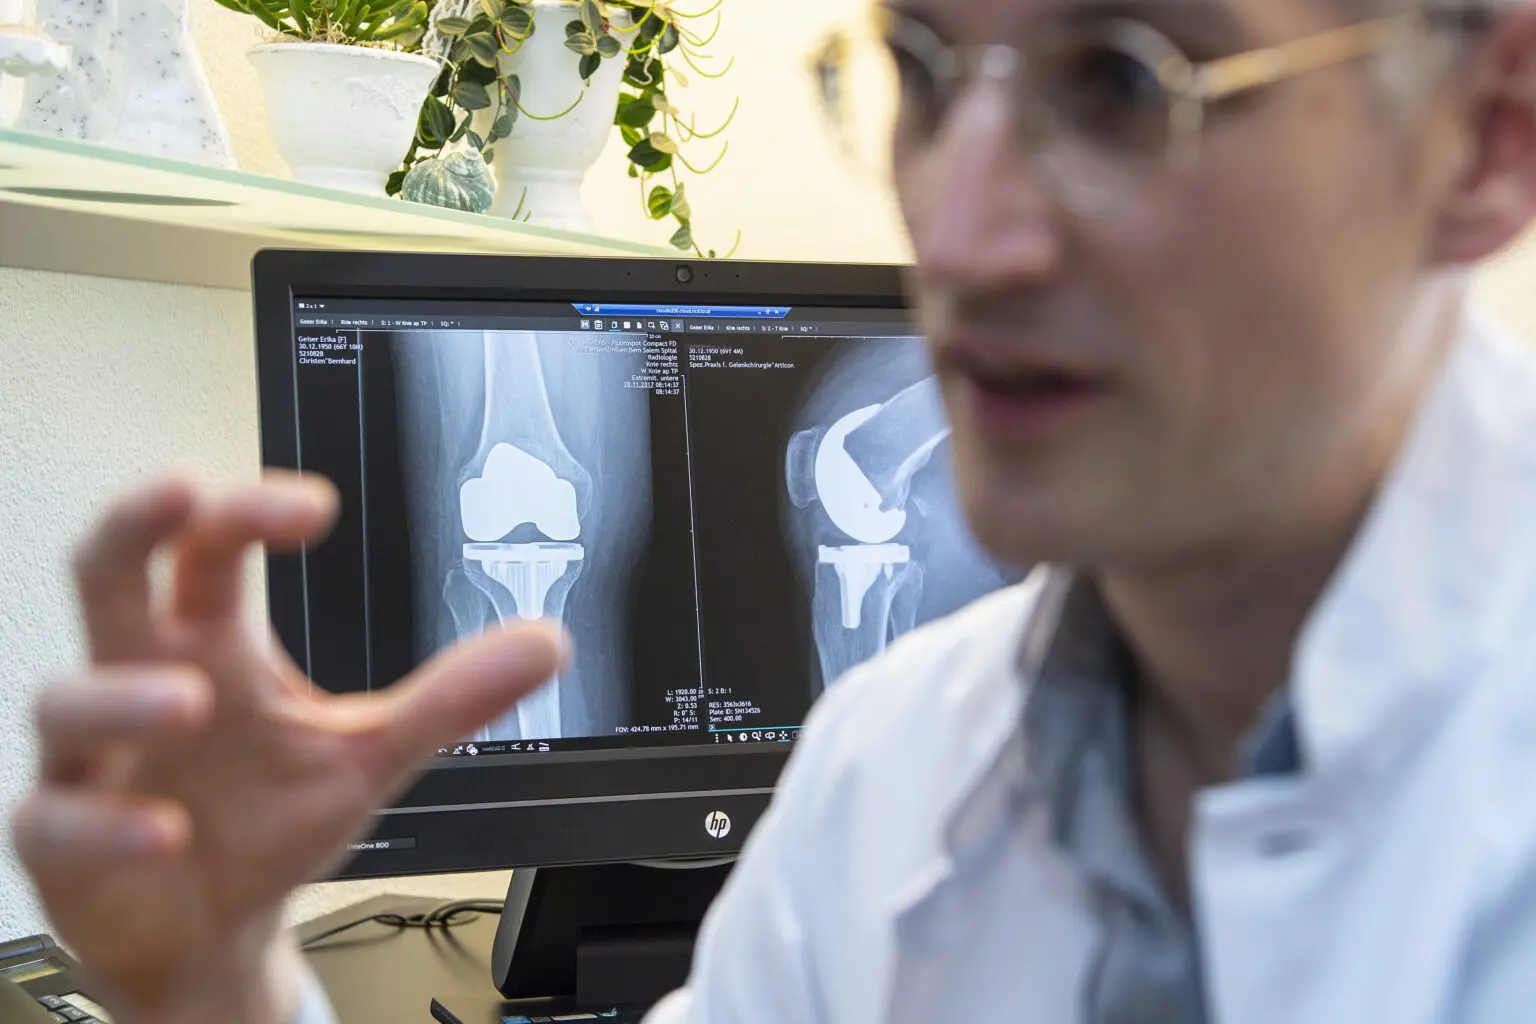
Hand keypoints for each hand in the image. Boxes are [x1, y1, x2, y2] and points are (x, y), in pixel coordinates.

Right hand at [10, 472, 565, 1023]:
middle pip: (107, 574)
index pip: (210, 548)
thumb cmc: (270, 819)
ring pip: (71, 697)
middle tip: (177, 493)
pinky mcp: (64, 837)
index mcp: (212, 644)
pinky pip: (60, 817)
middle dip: (132, 524)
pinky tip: (165, 831)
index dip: (245, 510)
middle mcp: (146, 679)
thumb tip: (547, 641)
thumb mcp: (370, 752)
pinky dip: (109, 824)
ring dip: (127, 694)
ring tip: (191, 701)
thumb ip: (449, 697)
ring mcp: (96, 755)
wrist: (214, 928)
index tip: (312, 507)